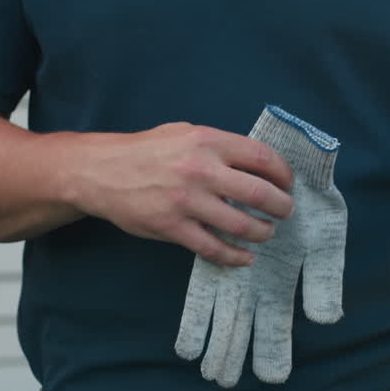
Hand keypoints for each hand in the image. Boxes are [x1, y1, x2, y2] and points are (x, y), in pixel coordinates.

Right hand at [80, 122, 295, 265]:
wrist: (101, 172)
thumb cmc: (146, 151)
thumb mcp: (184, 133)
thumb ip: (218, 146)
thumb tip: (254, 163)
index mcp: (207, 142)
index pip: (262, 158)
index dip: (283, 174)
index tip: (287, 184)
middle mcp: (201, 170)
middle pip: (259, 194)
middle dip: (281, 207)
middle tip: (285, 212)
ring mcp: (187, 201)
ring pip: (240, 225)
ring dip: (262, 232)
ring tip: (266, 232)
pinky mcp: (173, 227)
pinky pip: (213, 248)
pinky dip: (235, 256)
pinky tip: (246, 257)